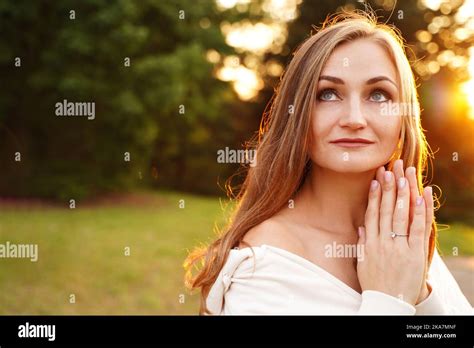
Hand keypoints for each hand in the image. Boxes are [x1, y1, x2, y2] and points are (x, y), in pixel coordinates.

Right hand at [357, 159, 431, 305]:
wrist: (386, 303)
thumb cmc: (374, 283)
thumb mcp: (362, 262)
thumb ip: (361, 243)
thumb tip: (361, 226)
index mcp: (368, 243)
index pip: (371, 213)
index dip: (373, 196)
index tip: (375, 180)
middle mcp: (382, 242)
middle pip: (385, 209)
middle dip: (388, 187)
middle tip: (390, 169)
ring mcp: (397, 247)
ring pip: (400, 215)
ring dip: (402, 193)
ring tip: (404, 175)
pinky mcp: (413, 253)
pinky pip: (418, 228)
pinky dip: (420, 212)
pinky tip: (421, 196)